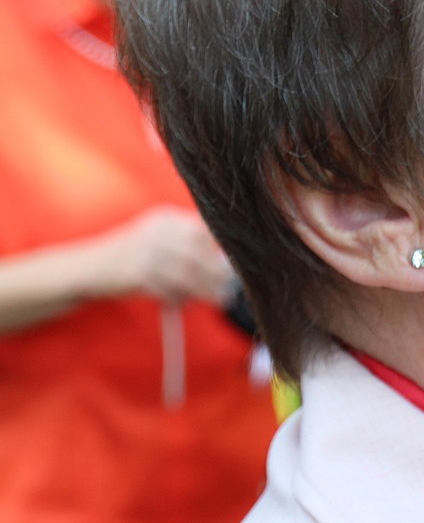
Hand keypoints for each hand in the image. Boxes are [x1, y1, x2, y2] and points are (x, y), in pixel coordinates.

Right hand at [86, 208, 235, 305]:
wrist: (86, 269)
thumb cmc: (132, 258)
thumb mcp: (158, 241)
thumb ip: (189, 249)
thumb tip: (227, 268)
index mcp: (165, 219)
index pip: (204, 230)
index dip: (223, 250)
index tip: (237, 266)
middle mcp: (156, 231)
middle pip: (199, 252)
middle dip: (219, 273)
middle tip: (231, 288)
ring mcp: (145, 251)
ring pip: (188, 273)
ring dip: (207, 290)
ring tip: (220, 300)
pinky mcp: (136, 274)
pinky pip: (169, 289)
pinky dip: (181, 298)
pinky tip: (184, 303)